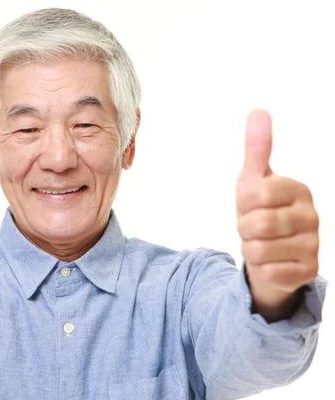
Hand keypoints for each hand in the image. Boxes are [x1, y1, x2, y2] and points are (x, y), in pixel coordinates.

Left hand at [236, 110, 319, 321]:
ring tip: (261, 244)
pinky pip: (268, 272)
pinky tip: (271, 262)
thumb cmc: (260, 212)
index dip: (244, 204)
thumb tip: (258, 112)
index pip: (258, 194)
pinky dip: (260, 269)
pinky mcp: (309, 272)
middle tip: (252, 229)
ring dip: (250, 250)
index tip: (251, 206)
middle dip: (244, 229)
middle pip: (257, 225)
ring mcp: (314, 245)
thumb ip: (257, 149)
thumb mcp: (253, 181)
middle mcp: (312, 216)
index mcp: (298, 189)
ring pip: (259, 251)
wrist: (268, 253)